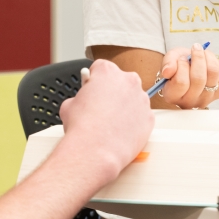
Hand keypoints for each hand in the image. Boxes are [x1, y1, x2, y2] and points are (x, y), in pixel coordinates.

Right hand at [59, 59, 153, 177]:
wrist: (95, 150)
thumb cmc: (83, 128)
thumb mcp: (69, 104)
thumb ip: (80, 96)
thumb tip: (82, 101)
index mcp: (107, 72)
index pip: (101, 68)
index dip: (95, 81)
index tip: (94, 90)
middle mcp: (127, 81)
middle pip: (121, 81)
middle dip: (113, 92)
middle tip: (102, 108)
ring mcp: (141, 99)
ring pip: (134, 99)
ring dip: (125, 107)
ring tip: (111, 123)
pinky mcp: (149, 118)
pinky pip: (142, 116)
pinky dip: (134, 122)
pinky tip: (121, 131)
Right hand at [156, 44, 218, 109]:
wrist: (190, 68)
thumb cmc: (178, 65)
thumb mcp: (170, 60)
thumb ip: (167, 64)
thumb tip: (168, 71)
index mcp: (172, 96)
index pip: (181, 83)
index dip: (182, 66)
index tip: (181, 58)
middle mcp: (189, 102)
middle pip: (199, 79)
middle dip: (197, 58)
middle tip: (194, 48)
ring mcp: (206, 99)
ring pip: (213, 74)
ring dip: (208, 57)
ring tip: (202, 52)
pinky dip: (216, 60)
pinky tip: (208, 60)